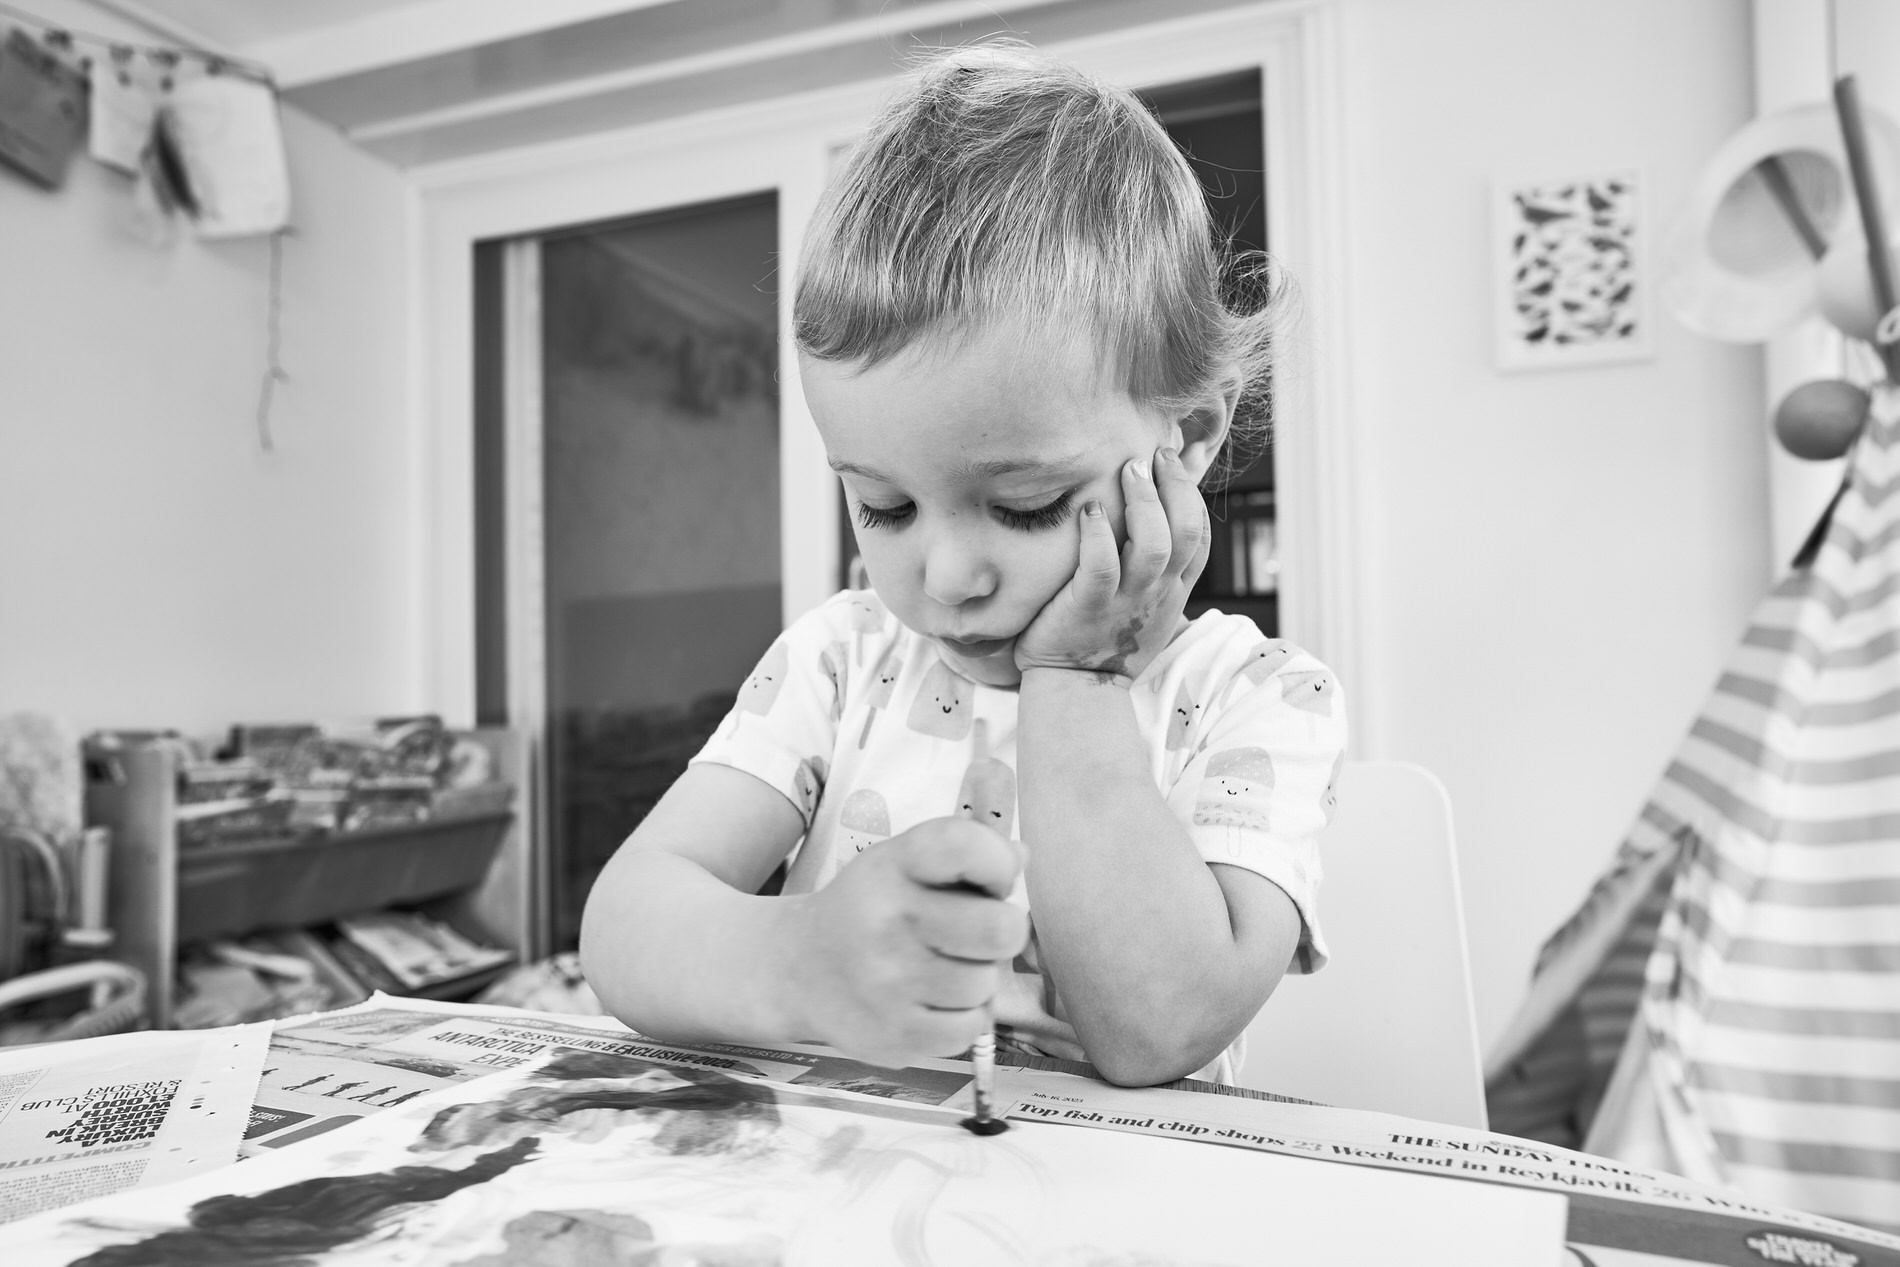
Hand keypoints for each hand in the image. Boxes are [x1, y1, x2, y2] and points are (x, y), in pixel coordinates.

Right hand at [786, 817, 1028, 1067]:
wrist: (796, 970)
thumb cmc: (870, 910)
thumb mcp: (904, 864)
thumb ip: (965, 854)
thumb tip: (1021, 857)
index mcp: (894, 866)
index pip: (965, 846)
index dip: (998, 863)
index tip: (991, 880)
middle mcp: (887, 920)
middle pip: (1000, 929)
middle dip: (1001, 933)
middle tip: (975, 935)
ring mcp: (887, 984)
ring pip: (986, 985)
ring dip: (976, 980)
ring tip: (942, 970)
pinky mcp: (892, 1035)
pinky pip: (969, 1030)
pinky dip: (961, 1020)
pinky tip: (930, 1003)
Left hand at [1014, 446, 1210, 684]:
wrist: (1077, 689)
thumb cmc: (1104, 640)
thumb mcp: (1145, 606)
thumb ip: (1154, 570)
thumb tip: (1153, 524)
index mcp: (1172, 590)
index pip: (1200, 537)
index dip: (1192, 495)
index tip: (1172, 462)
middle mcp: (1157, 593)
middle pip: (1186, 532)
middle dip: (1175, 487)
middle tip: (1152, 455)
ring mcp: (1125, 602)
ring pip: (1152, 545)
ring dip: (1144, 502)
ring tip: (1128, 470)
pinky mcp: (1088, 608)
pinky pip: (1101, 567)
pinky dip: (1098, 534)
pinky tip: (1090, 510)